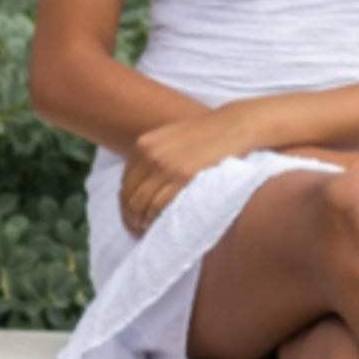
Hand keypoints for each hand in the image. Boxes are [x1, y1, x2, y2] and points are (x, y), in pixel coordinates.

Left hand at [118, 102, 270, 237]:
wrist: (234, 126)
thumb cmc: (207, 134)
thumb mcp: (170, 138)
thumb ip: (154, 156)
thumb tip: (142, 184)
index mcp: (143, 144)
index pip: (124, 182)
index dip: (124, 203)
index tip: (130, 215)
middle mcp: (149, 154)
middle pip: (128, 195)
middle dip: (127, 216)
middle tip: (133, 230)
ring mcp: (165, 165)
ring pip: (138, 203)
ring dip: (136, 222)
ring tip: (141, 232)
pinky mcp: (183, 177)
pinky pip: (157, 205)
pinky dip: (152, 219)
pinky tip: (154, 226)